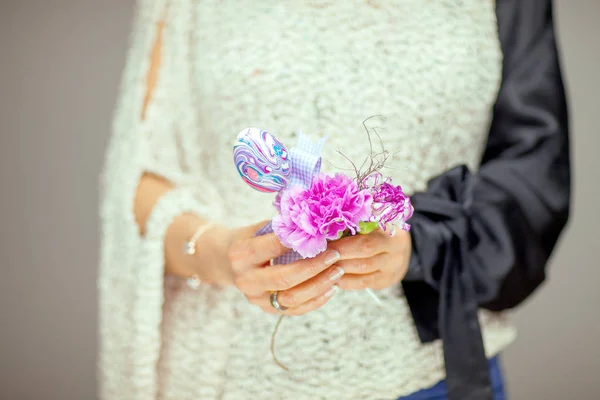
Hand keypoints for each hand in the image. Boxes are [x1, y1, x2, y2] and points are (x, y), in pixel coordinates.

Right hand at [227, 221, 343, 315]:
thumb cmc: (250, 238)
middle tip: (335, 255)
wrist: (226, 261)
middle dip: (314, 267)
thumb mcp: (259, 227)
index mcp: (241, 254)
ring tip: (337, 271)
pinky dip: (316, 300)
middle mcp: (245, 279)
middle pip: (284, 277)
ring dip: (319, 285)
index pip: (272, 247)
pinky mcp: (266, 309)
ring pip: (291, 298)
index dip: (297, 241)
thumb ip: (282, 227)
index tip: (320, 234)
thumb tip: (316, 224)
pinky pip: (295, 310)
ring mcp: (255, 298)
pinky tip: (332, 287)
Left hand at [327, 226, 411, 290]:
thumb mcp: (374, 219)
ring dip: (339, 272)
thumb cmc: (380, 227)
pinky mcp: (386, 281)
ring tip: (321, 268)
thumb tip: (326, 228)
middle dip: (338, 259)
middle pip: (363, 261)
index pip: (365, 243)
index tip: (323, 245)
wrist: (400, 245)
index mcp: (393, 234)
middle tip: (318, 257)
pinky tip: (331, 276)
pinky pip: (362, 283)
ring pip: (362, 275)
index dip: (343, 246)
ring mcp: (392, 270)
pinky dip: (345, 281)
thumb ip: (356, 222)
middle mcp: (396, 254)